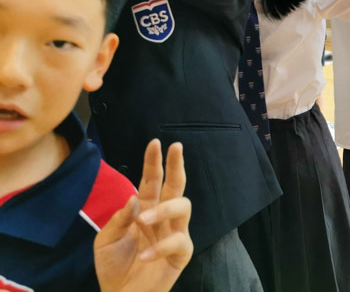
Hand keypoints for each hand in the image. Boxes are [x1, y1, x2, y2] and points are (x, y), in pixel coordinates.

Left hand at [94, 140, 191, 291]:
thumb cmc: (114, 267)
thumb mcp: (105, 241)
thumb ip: (118, 219)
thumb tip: (135, 199)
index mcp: (145, 210)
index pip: (152, 181)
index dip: (154, 162)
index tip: (155, 143)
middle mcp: (163, 217)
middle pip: (176, 185)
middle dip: (177, 165)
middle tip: (176, 147)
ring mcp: (175, 233)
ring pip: (183, 207)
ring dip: (164, 209)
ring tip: (143, 221)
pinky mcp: (181, 253)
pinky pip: (178, 241)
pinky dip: (160, 247)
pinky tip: (143, 255)